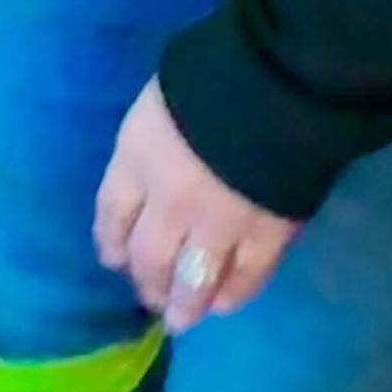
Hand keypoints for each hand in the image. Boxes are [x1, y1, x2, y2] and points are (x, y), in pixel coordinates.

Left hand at [94, 78, 299, 330]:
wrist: (279, 84)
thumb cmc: (213, 75)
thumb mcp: (160, 100)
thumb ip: (150, 142)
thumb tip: (153, 169)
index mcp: (138, 157)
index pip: (112, 213)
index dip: (111, 241)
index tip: (113, 258)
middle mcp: (170, 202)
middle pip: (149, 257)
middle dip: (147, 281)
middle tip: (150, 296)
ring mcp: (219, 225)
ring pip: (193, 282)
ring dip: (185, 304)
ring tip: (182, 317)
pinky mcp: (267, 238)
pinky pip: (245, 280)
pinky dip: (233, 296)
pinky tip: (224, 303)